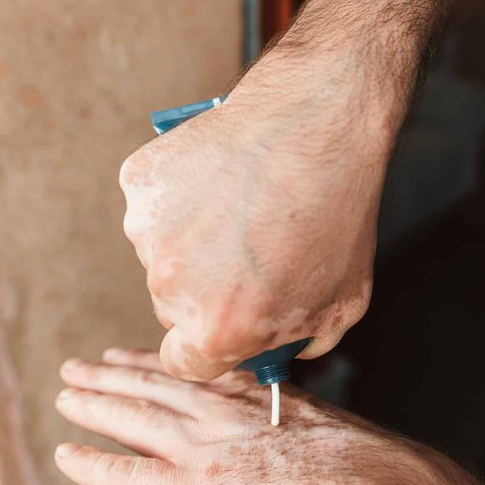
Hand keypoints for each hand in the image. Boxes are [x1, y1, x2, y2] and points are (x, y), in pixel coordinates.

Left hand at [55, 348, 403, 484]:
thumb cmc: (360, 464)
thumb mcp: (319, 423)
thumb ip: (284, 419)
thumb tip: (279, 433)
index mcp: (250, 394)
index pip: (188, 373)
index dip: (153, 362)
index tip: (130, 355)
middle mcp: (219, 413)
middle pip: (151, 386)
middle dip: (111, 374)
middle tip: (79, 366)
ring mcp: (201, 450)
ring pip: (131, 418)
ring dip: (94, 404)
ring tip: (68, 395)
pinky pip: (127, 474)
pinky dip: (94, 464)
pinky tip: (70, 456)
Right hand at [119, 44, 400, 380]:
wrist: (320, 121)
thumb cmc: (337, 212)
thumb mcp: (344, 301)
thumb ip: (303, 341)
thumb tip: (283, 350)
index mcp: (218, 329)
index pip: (185, 362)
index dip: (208, 344)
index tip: (223, 321)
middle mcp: (172, 287)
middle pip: (172, 307)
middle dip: (205, 289)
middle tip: (248, 250)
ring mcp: (148, 230)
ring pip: (161, 253)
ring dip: (192, 239)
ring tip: (242, 206)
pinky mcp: (140, 182)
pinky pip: (153, 205)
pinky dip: (178, 196)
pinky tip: (222, 178)